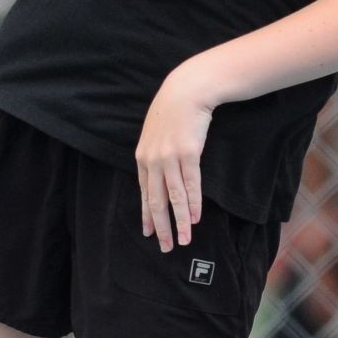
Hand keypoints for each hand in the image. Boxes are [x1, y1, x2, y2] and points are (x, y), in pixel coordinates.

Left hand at [135, 65, 215, 252]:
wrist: (186, 91)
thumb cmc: (172, 111)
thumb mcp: (155, 134)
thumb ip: (154, 154)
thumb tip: (157, 174)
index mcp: (143, 157)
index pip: (144, 192)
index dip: (147, 215)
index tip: (148, 232)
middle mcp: (153, 160)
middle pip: (156, 200)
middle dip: (160, 226)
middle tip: (165, 247)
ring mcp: (169, 157)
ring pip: (174, 197)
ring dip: (178, 222)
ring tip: (183, 240)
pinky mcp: (188, 153)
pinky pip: (190, 185)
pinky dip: (192, 204)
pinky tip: (194, 218)